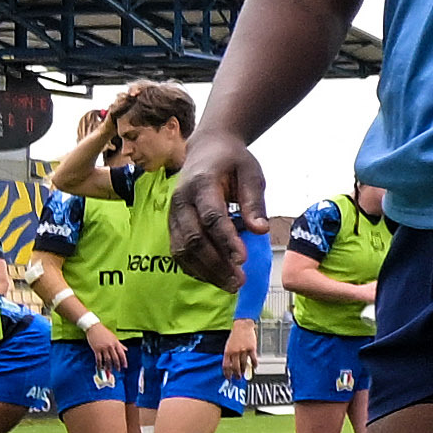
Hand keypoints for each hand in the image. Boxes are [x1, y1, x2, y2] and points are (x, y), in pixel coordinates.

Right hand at [173, 144, 264, 285]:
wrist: (206, 148)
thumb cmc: (232, 161)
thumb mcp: (251, 173)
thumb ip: (254, 201)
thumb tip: (260, 230)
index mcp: (202, 183)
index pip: (211, 217)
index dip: (226, 240)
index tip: (242, 260)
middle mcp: (182, 200)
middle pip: (194, 238)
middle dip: (216, 263)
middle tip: (239, 281)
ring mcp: (173, 213)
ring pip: (182, 250)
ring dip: (205, 271)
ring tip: (230, 285)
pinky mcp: (172, 224)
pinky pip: (178, 252)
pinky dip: (194, 268)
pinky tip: (215, 278)